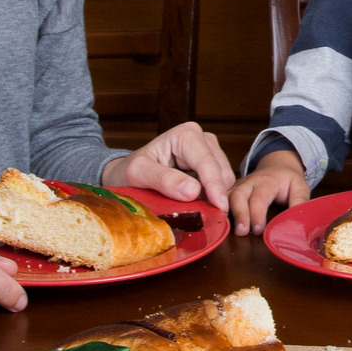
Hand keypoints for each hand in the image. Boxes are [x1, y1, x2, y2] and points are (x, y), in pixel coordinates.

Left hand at [102, 121, 235, 206]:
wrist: (125, 175)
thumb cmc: (129, 171)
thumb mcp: (137, 174)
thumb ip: (163, 180)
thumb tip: (193, 190)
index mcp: (185, 134)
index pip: (206, 163)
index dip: (215, 186)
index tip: (220, 207)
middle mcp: (202, 139)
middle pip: (221, 172)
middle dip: (216, 194)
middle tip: (204, 216)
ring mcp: (209, 152)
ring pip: (226, 180)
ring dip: (215, 198)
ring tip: (196, 209)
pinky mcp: (212, 166)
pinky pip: (222, 186)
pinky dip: (213, 198)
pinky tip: (199, 205)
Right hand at [225, 150, 310, 235]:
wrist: (276, 167)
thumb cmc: (287, 180)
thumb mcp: (299, 187)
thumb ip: (299, 201)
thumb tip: (297, 220)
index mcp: (267, 181)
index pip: (260, 197)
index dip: (257, 213)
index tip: (258, 229)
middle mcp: (248, 182)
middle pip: (238, 195)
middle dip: (239, 214)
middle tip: (242, 232)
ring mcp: (237, 186)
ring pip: (226, 197)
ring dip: (226, 214)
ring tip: (230, 230)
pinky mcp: (230, 192)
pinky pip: (219, 199)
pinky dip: (217, 210)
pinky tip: (219, 224)